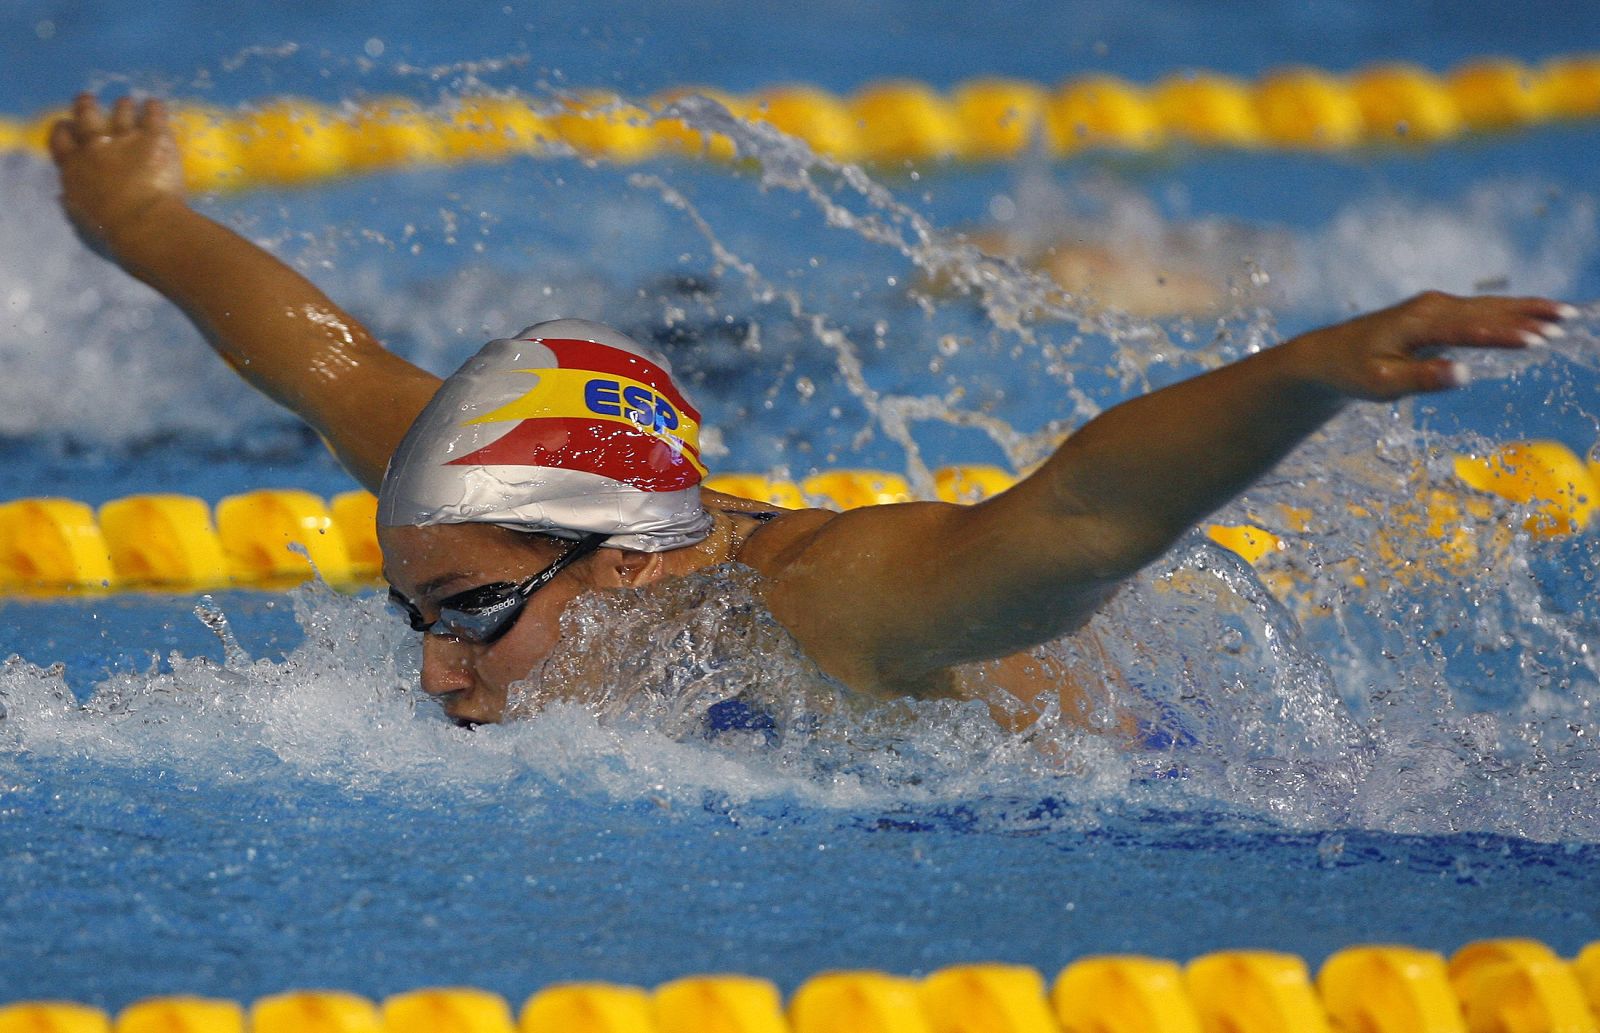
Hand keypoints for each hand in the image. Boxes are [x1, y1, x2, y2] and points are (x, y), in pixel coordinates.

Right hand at [49, 94, 185, 255]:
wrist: (144, 222)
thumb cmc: (112, 228)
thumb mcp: (82, 215)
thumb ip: (75, 198)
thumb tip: (69, 195)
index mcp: (74, 167)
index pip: (61, 139)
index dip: (64, 129)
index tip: (67, 124)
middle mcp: (95, 146)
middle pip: (86, 115)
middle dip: (86, 105)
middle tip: (88, 99)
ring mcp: (125, 138)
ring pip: (121, 111)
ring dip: (123, 106)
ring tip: (128, 102)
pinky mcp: (154, 137)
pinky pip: (153, 114)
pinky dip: (154, 108)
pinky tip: (155, 104)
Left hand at [1289, 291, 1574, 401]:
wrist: (1327, 356)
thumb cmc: (1353, 372)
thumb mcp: (1382, 383)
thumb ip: (1423, 378)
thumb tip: (1462, 374)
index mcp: (1418, 323)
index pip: (1470, 329)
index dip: (1504, 335)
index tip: (1537, 339)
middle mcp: (1430, 308)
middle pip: (1487, 310)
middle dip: (1528, 314)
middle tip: (1567, 319)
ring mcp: (1435, 308)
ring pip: (1487, 307)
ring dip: (1525, 309)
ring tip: (1563, 314)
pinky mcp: (1437, 314)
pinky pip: (1479, 311)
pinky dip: (1508, 311)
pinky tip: (1532, 316)